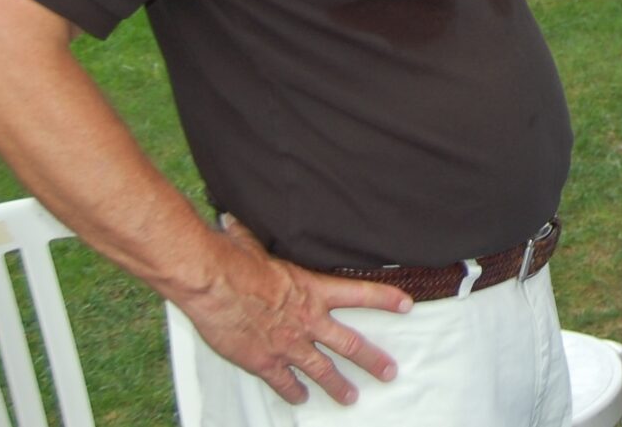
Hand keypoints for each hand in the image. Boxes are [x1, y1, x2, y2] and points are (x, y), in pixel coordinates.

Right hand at [177, 215, 412, 405]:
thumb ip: (254, 239)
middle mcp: (307, 320)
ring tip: (351, 397)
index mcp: (313, 290)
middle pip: (350, 345)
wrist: (213, 285)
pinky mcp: (265, 361)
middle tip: (389, 372)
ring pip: (322, 371)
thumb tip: (234, 222)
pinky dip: (293, 391)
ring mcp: (288, 344)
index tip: (407, 305)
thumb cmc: (234, 261)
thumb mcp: (254, 245)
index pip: (361, 294)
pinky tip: (300, 398)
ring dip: (338, 386)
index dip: (387, 299)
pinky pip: (285, 382)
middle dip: (373, 360)